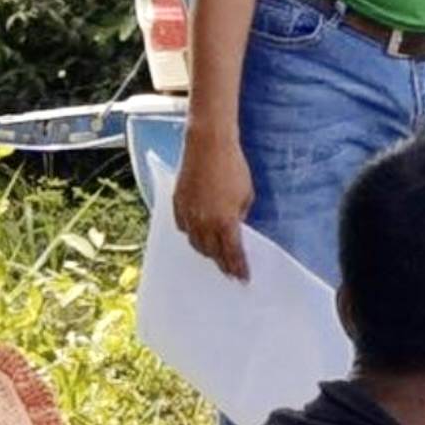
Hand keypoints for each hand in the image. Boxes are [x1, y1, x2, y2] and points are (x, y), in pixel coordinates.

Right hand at [174, 126, 254, 281]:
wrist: (208, 146)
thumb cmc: (234, 167)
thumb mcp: (247, 195)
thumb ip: (241, 216)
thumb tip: (235, 230)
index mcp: (225, 222)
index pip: (232, 253)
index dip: (238, 268)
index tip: (243, 279)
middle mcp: (204, 223)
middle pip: (212, 252)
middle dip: (222, 263)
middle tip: (231, 272)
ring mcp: (187, 214)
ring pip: (195, 243)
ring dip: (206, 251)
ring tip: (215, 256)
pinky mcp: (177, 204)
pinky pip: (183, 228)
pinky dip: (192, 235)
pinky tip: (198, 236)